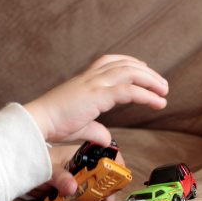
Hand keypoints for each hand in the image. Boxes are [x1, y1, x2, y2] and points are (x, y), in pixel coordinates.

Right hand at [23, 55, 167, 144]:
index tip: (143, 69)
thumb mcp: (78, 126)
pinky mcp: (97, 96)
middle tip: (162, 84)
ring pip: (130, 72)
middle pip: (125, 64)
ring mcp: (94, 84)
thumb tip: (106, 138)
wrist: (36, 122)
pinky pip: (129, 91)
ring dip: (151, 80)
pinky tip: (158, 102)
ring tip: (164, 91)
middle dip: (147, 72)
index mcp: (83, 81)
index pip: (109, 62)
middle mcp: (90, 78)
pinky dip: (147, 95)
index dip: (129, 63)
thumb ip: (95, 129)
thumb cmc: (51, 124)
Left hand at [29, 145, 127, 200]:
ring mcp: (78, 181)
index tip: (116, 186)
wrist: (22, 171)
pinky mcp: (71, 192)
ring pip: (93, 195)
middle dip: (105, 197)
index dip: (114, 171)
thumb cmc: (36, 162)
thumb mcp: (48, 169)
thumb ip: (59, 177)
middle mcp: (83, 169)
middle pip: (102, 183)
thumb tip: (72, 187)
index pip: (105, 160)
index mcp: (81, 157)